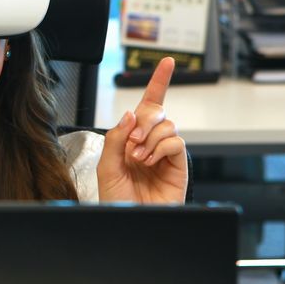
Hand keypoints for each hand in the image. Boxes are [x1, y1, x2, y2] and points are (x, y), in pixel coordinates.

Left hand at [96, 57, 187, 203]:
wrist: (128, 221)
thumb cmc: (116, 199)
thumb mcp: (106, 166)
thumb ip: (115, 138)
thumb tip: (130, 114)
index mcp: (131, 139)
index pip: (147, 106)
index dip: (158, 83)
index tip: (166, 62)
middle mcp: (150, 143)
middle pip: (157, 112)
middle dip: (145, 120)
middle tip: (132, 142)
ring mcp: (165, 155)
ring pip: (168, 126)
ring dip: (150, 138)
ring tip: (138, 159)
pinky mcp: (178, 167)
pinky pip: (176, 142)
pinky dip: (161, 147)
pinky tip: (150, 161)